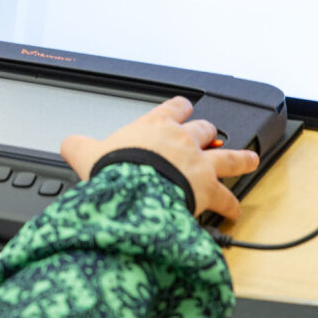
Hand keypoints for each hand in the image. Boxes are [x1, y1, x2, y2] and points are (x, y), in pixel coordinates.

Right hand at [60, 96, 258, 219]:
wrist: (135, 190)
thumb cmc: (115, 171)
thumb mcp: (86, 153)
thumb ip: (78, 146)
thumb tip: (67, 143)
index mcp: (154, 127)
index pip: (173, 108)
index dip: (180, 107)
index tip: (183, 107)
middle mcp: (181, 140)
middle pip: (204, 129)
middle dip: (209, 133)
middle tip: (212, 136)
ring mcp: (198, 163)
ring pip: (228, 156)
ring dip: (240, 158)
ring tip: (249, 160)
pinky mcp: (208, 188)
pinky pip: (226, 197)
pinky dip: (231, 204)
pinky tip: (235, 210)